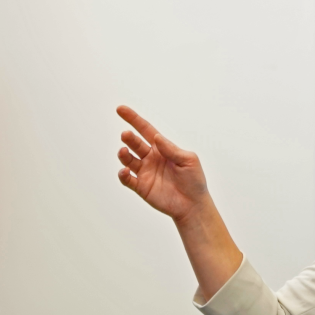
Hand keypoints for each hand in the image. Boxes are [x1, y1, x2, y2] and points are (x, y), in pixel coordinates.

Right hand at [115, 105, 241, 300]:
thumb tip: (156, 137)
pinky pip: (127, 179)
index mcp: (162, 148)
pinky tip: (125, 171)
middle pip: (135, 143)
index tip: (120, 109)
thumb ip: (172, 149)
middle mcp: (151, 158)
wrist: (193, 205)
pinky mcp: (141, 187)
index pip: (145, 130)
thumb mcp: (188, 160)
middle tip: (126, 135)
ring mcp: (144, 172)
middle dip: (129, 138)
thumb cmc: (194, 180)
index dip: (133, 119)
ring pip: (128, 159)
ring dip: (123, 154)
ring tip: (124, 152)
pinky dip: (123, 174)